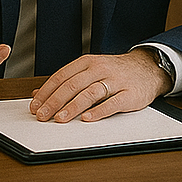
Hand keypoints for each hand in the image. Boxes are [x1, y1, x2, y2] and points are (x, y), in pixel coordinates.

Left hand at [29, 50, 171, 122]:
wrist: (147, 68)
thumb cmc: (114, 72)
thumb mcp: (89, 70)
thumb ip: (66, 81)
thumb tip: (38, 94)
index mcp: (87, 62)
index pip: (61, 76)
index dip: (46, 92)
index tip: (35, 106)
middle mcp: (99, 69)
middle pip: (72, 85)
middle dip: (54, 102)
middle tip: (42, 115)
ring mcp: (115, 80)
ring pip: (90, 93)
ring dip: (72, 107)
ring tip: (60, 119)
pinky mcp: (129, 94)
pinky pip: (112, 103)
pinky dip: (99, 111)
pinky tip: (87, 119)